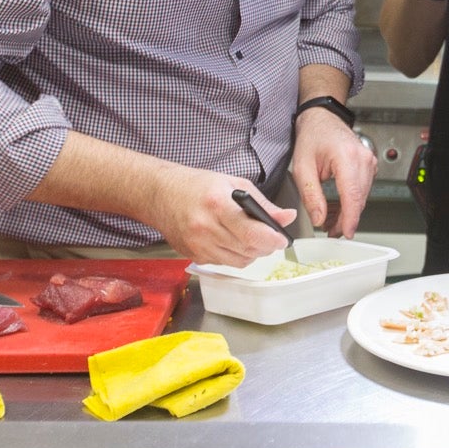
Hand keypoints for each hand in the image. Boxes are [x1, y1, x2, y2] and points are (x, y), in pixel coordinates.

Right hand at [147, 167, 294, 267]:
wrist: (161, 194)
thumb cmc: (198, 186)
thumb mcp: (234, 184)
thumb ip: (263, 204)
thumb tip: (286, 217)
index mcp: (218, 205)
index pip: (252, 233)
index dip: (272, 239)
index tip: (282, 239)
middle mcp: (205, 228)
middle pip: (248, 250)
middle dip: (266, 246)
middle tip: (271, 237)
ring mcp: (198, 245)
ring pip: (238, 261)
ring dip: (252, 252)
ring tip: (252, 237)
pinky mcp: (193, 256)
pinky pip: (224, 263)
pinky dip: (235, 255)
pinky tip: (232, 240)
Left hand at [290, 108, 377, 237]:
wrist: (322, 118)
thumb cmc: (313, 136)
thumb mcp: (302, 167)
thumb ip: (311, 195)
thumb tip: (319, 218)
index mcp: (347, 157)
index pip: (352, 196)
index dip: (350, 219)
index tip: (346, 233)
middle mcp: (363, 159)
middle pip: (359, 199)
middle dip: (346, 219)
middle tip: (331, 231)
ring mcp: (369, 161)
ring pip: (362, 197)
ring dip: (348, 211)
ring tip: (331, 220)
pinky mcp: (369, 165)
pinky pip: (363, 189)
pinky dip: (352, 201)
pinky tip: (339, 207)